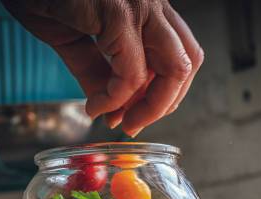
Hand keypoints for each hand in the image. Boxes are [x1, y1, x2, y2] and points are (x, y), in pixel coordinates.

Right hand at [2, 0, 203, 135]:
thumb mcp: (72, 39)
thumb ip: (95, 72)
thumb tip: (109, 108)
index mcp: (146, 8)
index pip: (179, 56)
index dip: (161, 94)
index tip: (132, 117)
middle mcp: (151, 4)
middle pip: (189, 62)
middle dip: (164, 104)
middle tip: (133, 125)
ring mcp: (140, 6)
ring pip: (176, 68)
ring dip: (152, 106)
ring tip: (121, 121)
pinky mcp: (118, 13)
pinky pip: (132, 73)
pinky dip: (116, 99)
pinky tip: (96, 107)